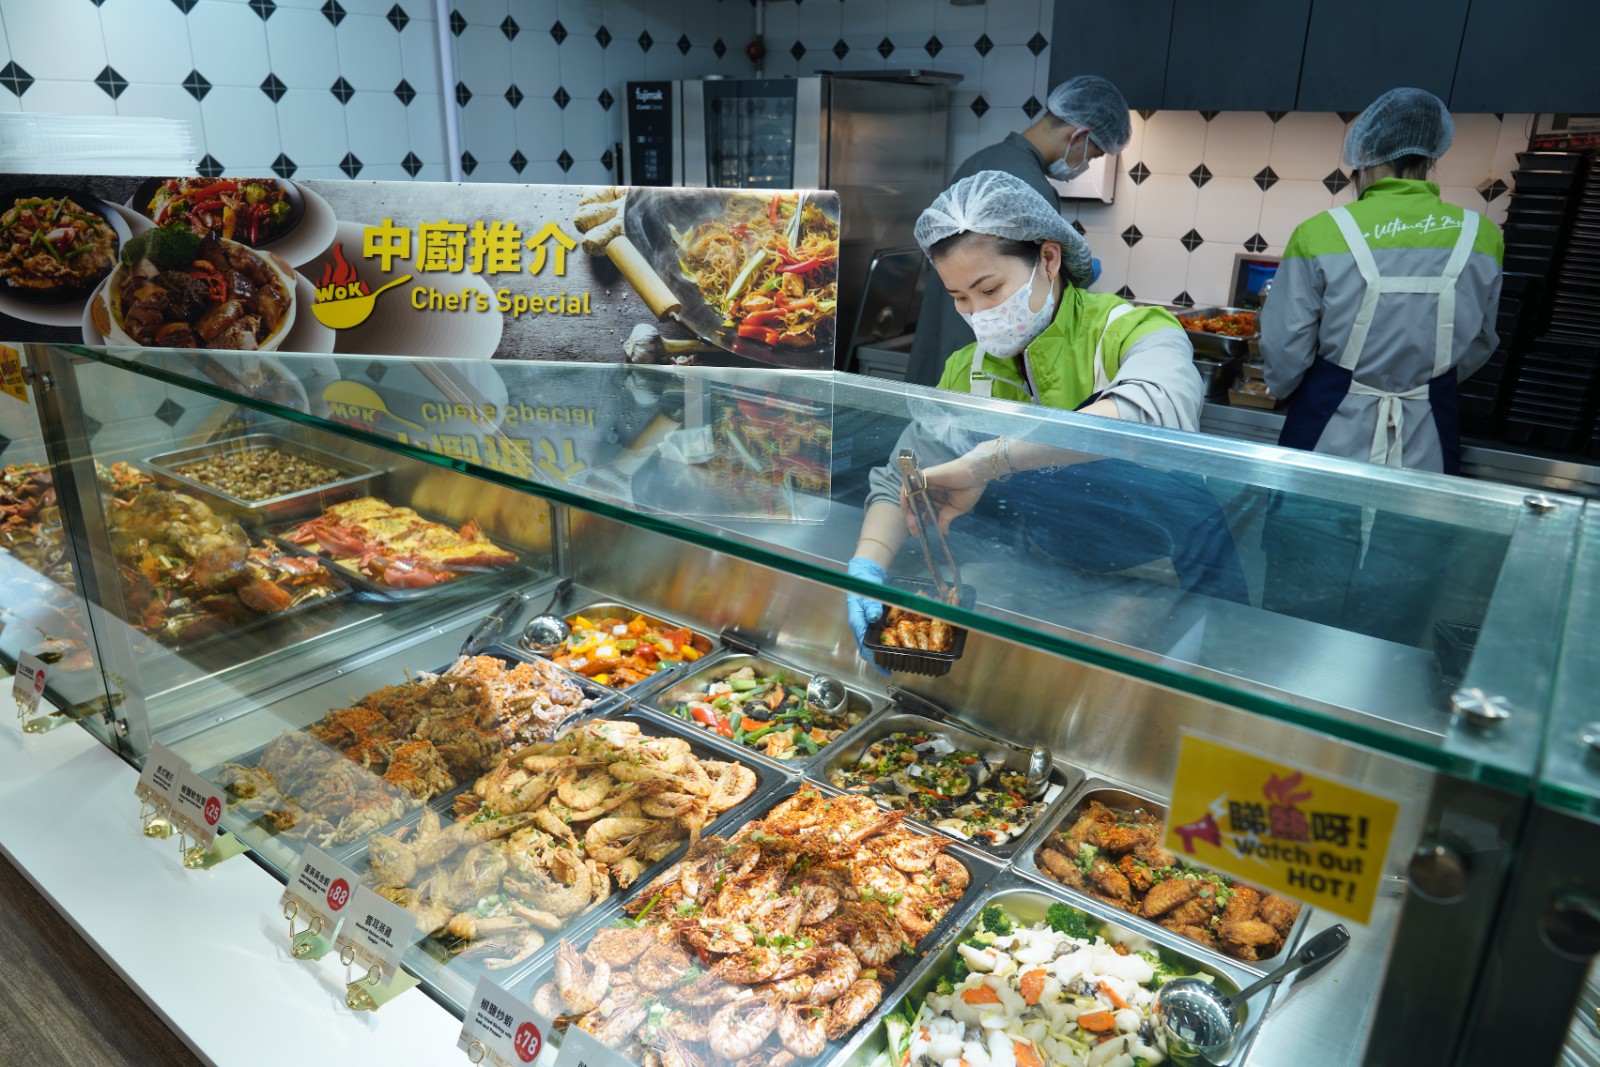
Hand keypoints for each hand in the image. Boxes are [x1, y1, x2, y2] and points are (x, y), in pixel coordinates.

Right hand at [845, 556, 889, 675]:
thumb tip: (874, 617)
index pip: (864, 646)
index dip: (873, 659)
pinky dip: (883, 643)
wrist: (864, 576)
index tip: (883, 669)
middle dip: (877, 661)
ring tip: (893, 661)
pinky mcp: (871, 622)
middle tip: (889, 670)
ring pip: (871, 644)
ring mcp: (866, 625)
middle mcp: (861, 627)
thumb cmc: (863, 585)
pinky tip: (894, 645)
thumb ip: (870, 605)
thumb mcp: (866, 594)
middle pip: (866, 649)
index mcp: (857, 623)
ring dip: (880, 654)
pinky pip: (876, 636)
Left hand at [901, 445, 993, 536]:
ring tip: (912, 524)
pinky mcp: (922, 477)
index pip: (923, 512)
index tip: (918, 534)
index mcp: (936, 500)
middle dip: (912, 520)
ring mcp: (924, 485)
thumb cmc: (968, 490)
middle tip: (915, 532)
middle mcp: (928, 493)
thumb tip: (943, 532)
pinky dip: (905, 498)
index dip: (919, 523)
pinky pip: (908, 488)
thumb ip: (946, 518)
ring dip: (908, 512)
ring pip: (909, 499)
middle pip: (914, 507)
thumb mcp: (956, 509)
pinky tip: (908, 510)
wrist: (975, 475)